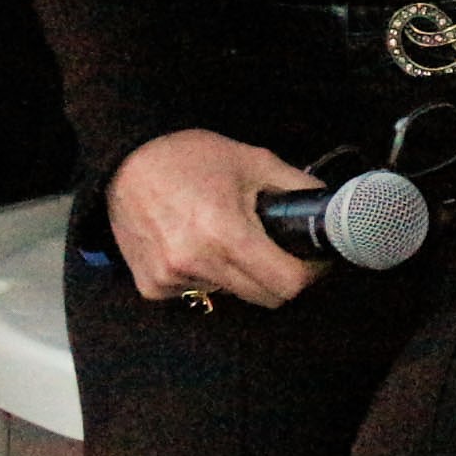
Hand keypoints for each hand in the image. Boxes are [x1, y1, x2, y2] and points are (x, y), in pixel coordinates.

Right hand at [105, 129, 327, 307]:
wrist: (125, 164)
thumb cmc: (190, 158)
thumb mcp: (253, 160)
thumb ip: (296, 185)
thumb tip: (330, 204)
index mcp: (225, 233)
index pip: (286, 284)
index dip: (310, 273)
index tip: (313, 259)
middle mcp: (195, 263)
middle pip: (264, 297)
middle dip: (281, 276)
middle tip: (281, 249)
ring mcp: (170, 279)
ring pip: (232, 294)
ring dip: (242, 275)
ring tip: (230, 237)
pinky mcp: (151, 287)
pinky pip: (197, 291)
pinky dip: (207, 275)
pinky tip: (196, 244)